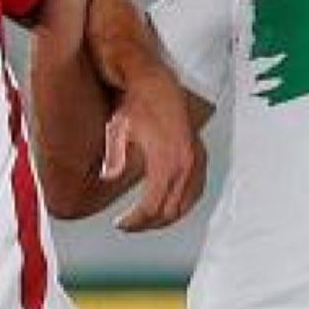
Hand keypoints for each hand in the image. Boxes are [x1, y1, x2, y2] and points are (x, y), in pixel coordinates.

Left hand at [101, 65, 203, 231]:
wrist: (157, 84)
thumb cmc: (136, 106)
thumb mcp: (118, 133)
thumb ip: (115, 159)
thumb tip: (107, 178)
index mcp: (166, 160)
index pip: (153, 206)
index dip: (136, 220)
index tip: (121, 224)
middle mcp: (186, 163)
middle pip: (170, 211)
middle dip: (149, 223)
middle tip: (130, 224)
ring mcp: (196, 161)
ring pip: (185, 205)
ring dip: (166, 216)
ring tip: (146, 219)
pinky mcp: (200, 157)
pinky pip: (196, 191)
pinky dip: (181, 203)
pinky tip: (167, 205)